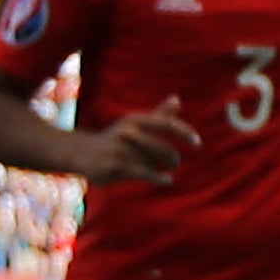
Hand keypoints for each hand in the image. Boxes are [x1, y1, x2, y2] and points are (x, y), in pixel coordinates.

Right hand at [72, 104, 197, 187]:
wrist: (81, 152)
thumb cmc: (115, 137)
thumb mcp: (135, 123)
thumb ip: (158, 114)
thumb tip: (177, 99)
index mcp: (136, 120)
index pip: (166, 124)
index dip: (184, 132)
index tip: (198, 143)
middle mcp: (129, 133)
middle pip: (163, 148)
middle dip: (173, 158)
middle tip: (175, 162)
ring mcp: (120, 151)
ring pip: (154, 162)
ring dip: (163, 168)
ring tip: (169, 170)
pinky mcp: (114, 167)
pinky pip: (143, 173)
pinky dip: (158, 177)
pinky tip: (167, 180)